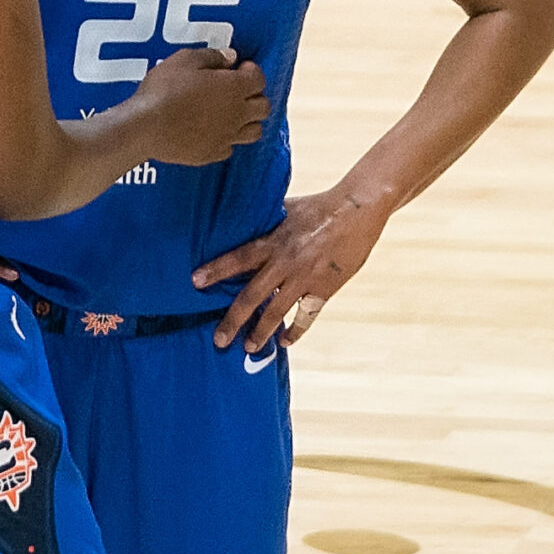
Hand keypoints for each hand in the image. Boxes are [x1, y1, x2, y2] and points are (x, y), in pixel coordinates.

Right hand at [132, 47, 268, 167]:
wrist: (145, 127)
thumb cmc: (164, 89)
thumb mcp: (185, 60)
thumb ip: (212, 56)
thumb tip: (231, 57)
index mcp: (234, 88)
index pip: (259, 79)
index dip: (251, 71)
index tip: (239, 68)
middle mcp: (237, 114)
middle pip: (264, 107)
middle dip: (254, 96)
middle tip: (236, 91)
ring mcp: (227, 137)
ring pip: (254, 131)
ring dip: (248, 121)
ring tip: (231, 114)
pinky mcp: (213, 154)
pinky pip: (231, 147)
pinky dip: (227, 139)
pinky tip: (213, 132)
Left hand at [195, 184, 391, 349]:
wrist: (358, 211)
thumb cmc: (320, 206)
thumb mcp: (287, 208)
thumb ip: (266, 222)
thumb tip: (242, 222)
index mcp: (273, 240)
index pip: (239, 257)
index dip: (216, 269)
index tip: (195, 282)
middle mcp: (285, 262)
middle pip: (252, 296)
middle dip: (233, 320)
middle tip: (219, 340)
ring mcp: (305, 278)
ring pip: (276, 311)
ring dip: (261, 332)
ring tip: (249, 347)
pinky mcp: (324, 289)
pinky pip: (307, 316)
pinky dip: (296, 331)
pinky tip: (285, 341)